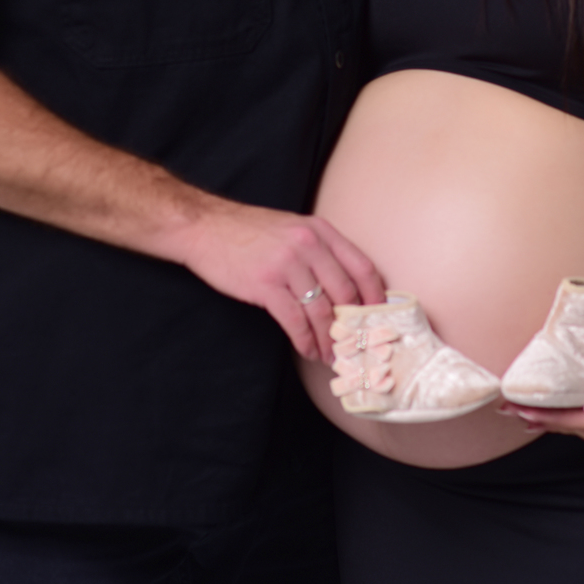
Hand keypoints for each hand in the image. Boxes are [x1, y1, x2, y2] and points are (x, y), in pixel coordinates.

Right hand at [171, 197, 385, 361]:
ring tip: (330, 356)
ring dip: (329, 340)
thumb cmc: (248, 231)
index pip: (362, 267)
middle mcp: (309, 245)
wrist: (204, 227)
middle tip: (356, 346)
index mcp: (320, 231)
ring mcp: (287, 265)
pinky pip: (295, 321)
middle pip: (346, 294)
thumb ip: (319, 250)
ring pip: (322, 312)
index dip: (375, 297)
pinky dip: (305, 341)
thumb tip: (344, 288)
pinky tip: (307, 350)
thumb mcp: (293, 227)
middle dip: (353, 326)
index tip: (379, 318)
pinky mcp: (266, 285)